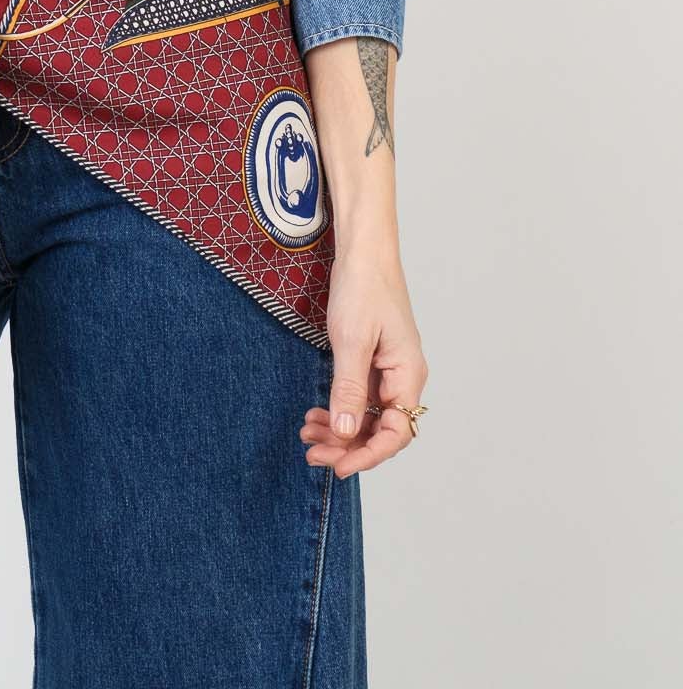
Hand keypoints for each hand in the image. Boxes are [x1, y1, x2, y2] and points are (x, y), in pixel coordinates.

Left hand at [300, 232, 427, 477]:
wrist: (363, 249)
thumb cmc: (363, 287)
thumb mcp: (351, 341)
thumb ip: (349, 390)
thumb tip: (348, 434)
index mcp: (408, 375)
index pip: (396, 433)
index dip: (368, 455)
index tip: (339, 466)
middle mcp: (403, 377)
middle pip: (381, 430)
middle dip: (347, 446)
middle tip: (312, 453)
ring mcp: (388, 370)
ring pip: (368, 416)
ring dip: (339, 429)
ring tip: (307, 434)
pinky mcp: (372, 360)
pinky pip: (359, 397)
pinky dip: (338, 409)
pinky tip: (316, 413)